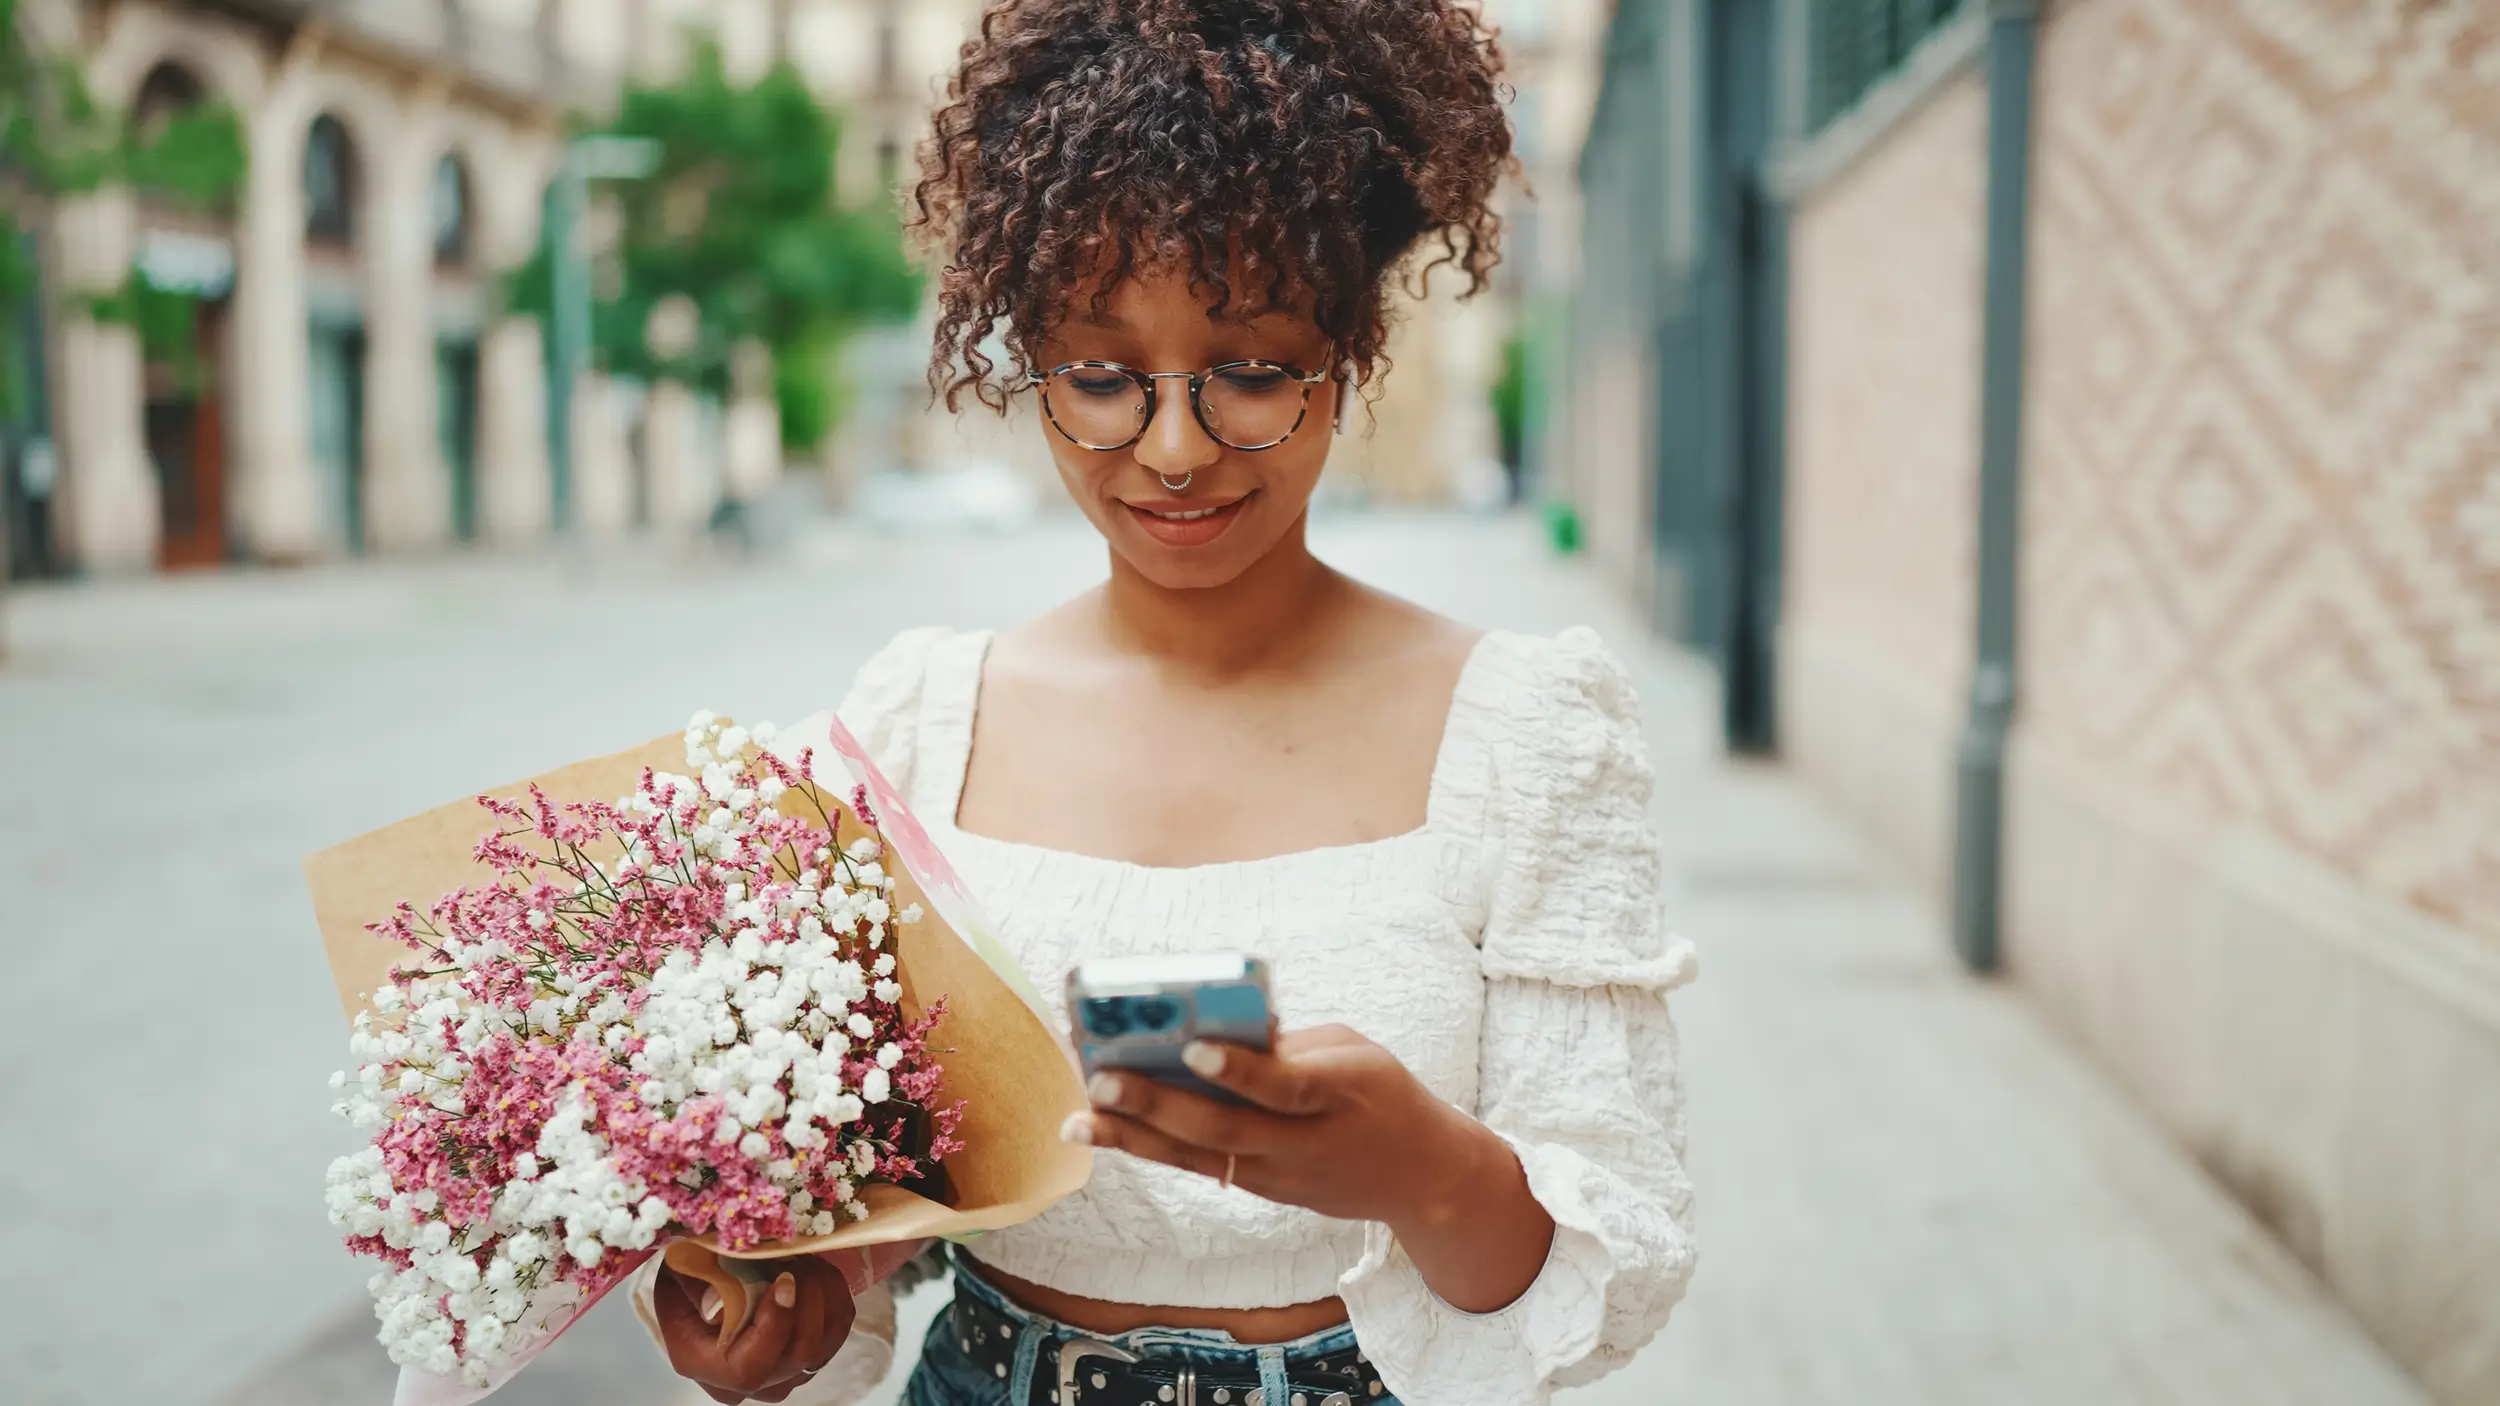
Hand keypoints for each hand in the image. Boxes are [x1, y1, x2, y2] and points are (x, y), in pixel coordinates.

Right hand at [655, 1255, 855, 1403]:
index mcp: (701, 1364)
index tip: (783, 1281)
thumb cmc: (686, 1275)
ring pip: (824, 1343)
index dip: (773, 1328)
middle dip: (808, 1297)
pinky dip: (833, 1295)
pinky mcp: (807, 1358)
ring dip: (823, 1292)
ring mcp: (779, 1375)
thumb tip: (726, 1285)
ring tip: (803, 1258)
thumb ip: (696, 1278)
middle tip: (796, 1257)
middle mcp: (743, 1383)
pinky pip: (837, 1330)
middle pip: (797, 1356)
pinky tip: (813, 1270)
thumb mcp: (678, 1269)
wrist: (700, 1281)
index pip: (747, 1370)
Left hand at [1064, 1025, 1495, 1231]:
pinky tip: (1101, 1129)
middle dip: (1157, 1103)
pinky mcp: (1261, 1189)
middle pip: (1223, 1129)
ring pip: (1198, 1157)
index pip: (1285, 1085)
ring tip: (1076, 1119)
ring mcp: (1279, 1176)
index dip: (1239, 1069)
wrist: (1420, 1174)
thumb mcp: (1351, 1051)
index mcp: (1339, 1093)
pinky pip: (1198, 1165)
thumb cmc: (1379, 1090)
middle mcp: (1304, 1144)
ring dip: (1132, 1136)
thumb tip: (1208, 1026)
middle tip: (1101, 1076)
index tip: (1193, 1046)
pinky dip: (1149, 1146)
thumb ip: (1286, 1043)